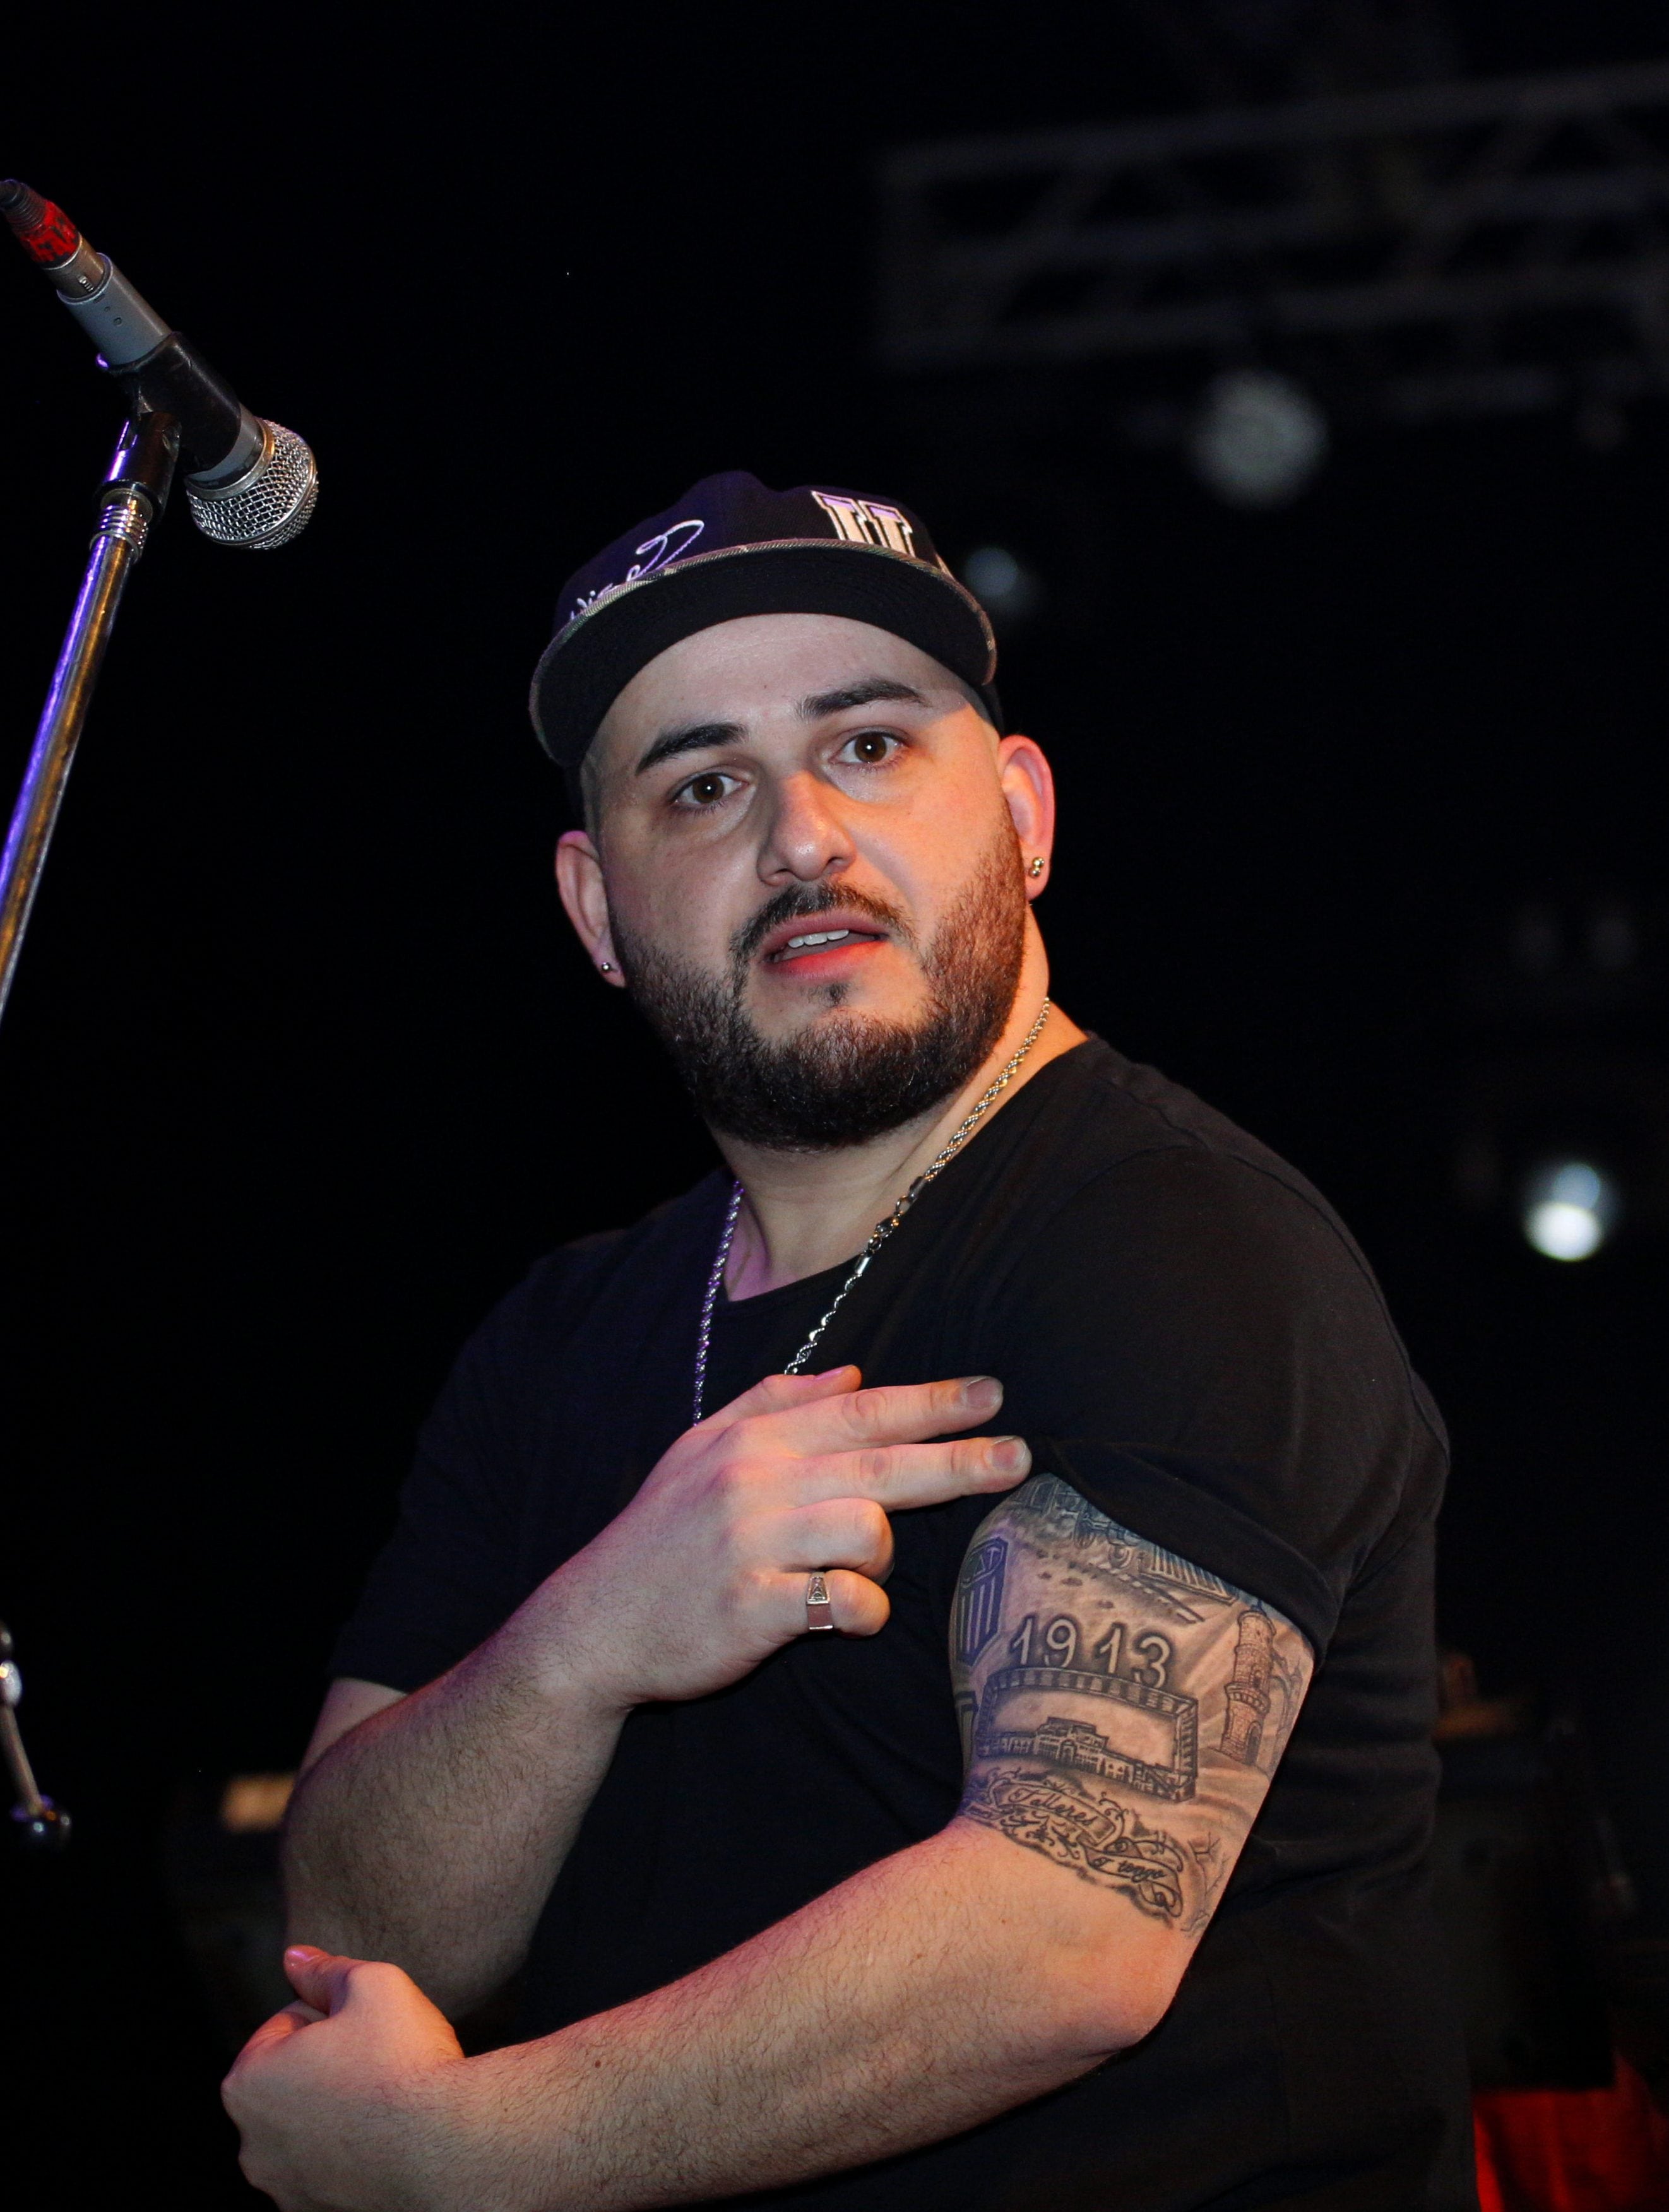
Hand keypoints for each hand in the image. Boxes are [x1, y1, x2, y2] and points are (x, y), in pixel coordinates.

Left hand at [223, 1946, 465, 2211]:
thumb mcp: (372, 1985)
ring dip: (341, 2107)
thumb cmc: (406, 2062)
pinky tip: (392, 2139)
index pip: (288, 2022)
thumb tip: (294, 1957)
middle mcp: (252, 2145)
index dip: (336, 2013)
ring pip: (313, 2125)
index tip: (369, 2028)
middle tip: (382, 2059)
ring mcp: (283, 2189)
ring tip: (389, 2100)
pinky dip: (355, 2150)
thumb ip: (326, 1969)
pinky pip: (333, 2166)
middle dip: (331, 2063)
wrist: (450, 2149)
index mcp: (248, 2082)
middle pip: (295, 2077)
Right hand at [540, 1366, 1027, 1708]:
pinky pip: (841, 1602)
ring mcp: (751, 1544)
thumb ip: (774, 1404)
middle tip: (1018, 1458)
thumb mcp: (700, 1450)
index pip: (860, 1410)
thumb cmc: (660, 1536)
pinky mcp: (751, 1608)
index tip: (992, 1395)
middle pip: (880, 1462)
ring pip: (867, 1528)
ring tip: (867, 1572)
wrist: (593, 1623)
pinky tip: (853, 1617)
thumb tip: (852, 1373)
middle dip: (959, 1458)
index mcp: (752, 1442)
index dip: (932, 1401)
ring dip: (887, 1554)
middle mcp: (755, 1483)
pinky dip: (863, 1610)